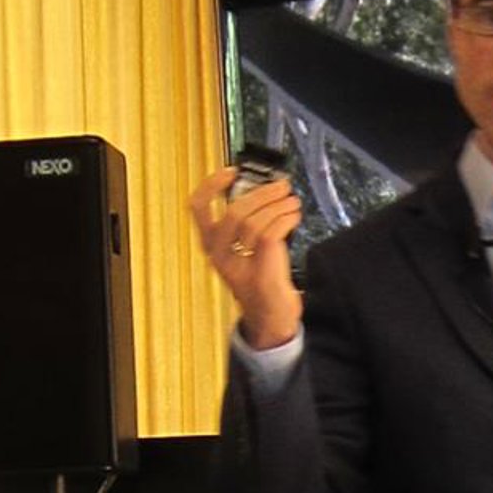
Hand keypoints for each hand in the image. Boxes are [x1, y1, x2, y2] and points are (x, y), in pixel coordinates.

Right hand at [188, 165, 303, 348]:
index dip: (211, 185)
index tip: (231, 172)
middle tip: (281, 186)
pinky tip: (294, 216)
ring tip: (292, 201)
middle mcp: (220, 255)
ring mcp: (239, 266)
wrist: (270, 320)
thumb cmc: (260, 282)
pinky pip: (270, 234)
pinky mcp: (260, 273)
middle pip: (234, 212)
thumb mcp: (246, 248)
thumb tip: (267, 191)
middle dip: (262, 193)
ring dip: (278, 205)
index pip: (198, 208)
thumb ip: (249, 223)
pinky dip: (286, 219)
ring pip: (254, 222)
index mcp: (211, 245)